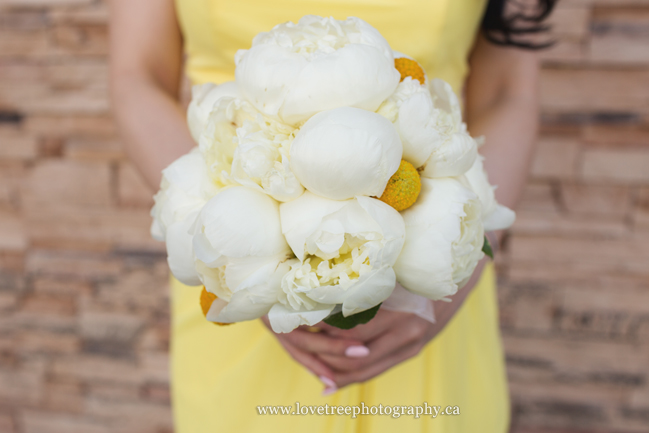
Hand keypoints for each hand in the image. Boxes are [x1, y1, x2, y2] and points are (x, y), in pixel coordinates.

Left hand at [262, 257, 486, 393]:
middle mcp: (408, 334)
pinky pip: (376, 371)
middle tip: (298, 344)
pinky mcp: (412, 351)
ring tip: (311, 367)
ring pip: (364, 370)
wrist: (461, 276)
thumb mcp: (395, 271)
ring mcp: (411, 346)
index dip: (325, 329)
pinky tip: (331, 384)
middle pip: (356, 357)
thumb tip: (325, 287)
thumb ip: (366, 282)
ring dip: (335, 372)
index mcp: (401, 312)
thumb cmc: (421, 267)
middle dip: (324, 354)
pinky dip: (351, 378)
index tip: (302, 320)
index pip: (353, 331)